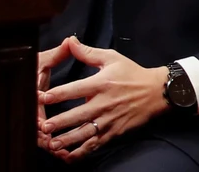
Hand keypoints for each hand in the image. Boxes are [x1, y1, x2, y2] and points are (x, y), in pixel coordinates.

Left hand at [36, 37, 169, 160]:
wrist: (157, 92)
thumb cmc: (132, 74)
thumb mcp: (112, 58)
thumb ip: (88, 52)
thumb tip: (69, 41)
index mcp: (101, 83)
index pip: (74, 89)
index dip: (57, 94)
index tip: (41, 99)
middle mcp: (103, 103)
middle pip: (77, 115)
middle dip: (59, 122)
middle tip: (43, 127)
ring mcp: (108, 120)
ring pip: (84, 133)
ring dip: (67, 139)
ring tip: (52, 144)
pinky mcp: (113, 132)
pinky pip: (95, 144)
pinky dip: (81, 152)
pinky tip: (68, 156)